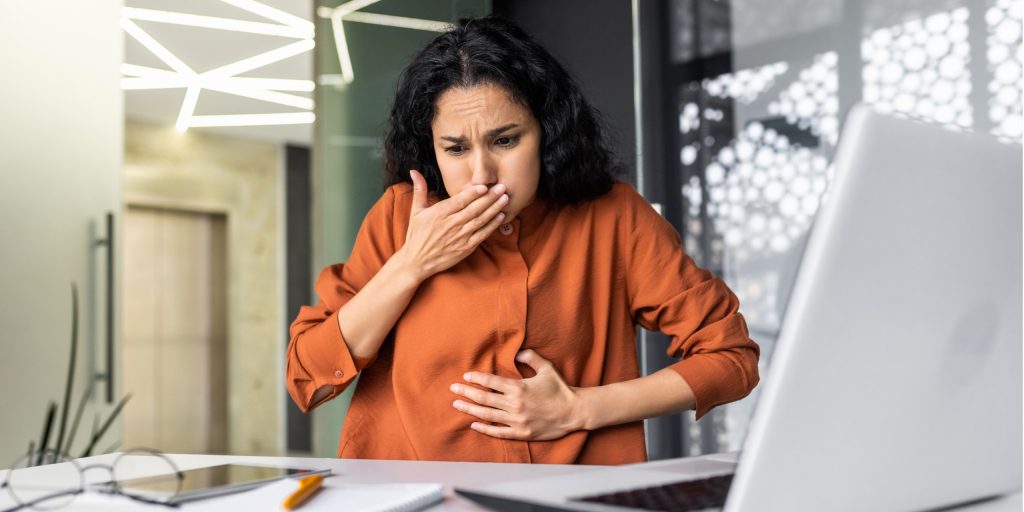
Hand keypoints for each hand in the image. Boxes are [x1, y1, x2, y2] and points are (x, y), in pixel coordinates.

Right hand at [399, 170, 507, 279]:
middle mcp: (451, 224)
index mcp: (439, 213)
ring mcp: (460, 236)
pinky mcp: (466, 247)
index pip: (459, 201)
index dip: (473, 193)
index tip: (484, 185)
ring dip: (494, 209)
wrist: (417, 261)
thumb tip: (414, 171)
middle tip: (502, 186)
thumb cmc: (417, 235)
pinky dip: (492, 225)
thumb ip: (419, 189)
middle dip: (490, 197)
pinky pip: (482, 234)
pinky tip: (501, 216)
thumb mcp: (416, 211)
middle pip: (474, 208)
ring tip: (505, 198)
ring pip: (480, 220)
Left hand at [450, 350, 584, 440]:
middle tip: (453, 389)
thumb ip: (530, 358)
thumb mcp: (546, 368)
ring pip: (487, 415)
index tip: (466, 376)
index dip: (476, 378)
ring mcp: (517, 420)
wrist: (574, 412)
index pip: (491, 381)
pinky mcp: (521, 433)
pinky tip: (474, 424)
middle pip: (484, 398)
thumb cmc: (560, 389)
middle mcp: (514, 404)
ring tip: (456, 405)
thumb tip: (518, 352)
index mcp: (518, 387)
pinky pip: (498, 432)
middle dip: (466, 393)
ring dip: (470, 409)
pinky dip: (484, 428)